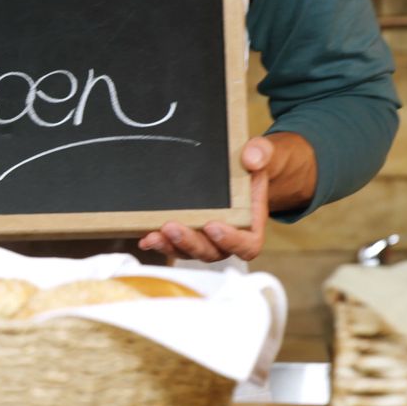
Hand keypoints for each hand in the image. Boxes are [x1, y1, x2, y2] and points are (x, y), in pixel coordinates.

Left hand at [137, 133, 315, 261]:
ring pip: (189, 251)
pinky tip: (144, 236)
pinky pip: (174, 244)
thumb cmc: (252, 166)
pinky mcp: (188, 234)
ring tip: (153, 235)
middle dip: (190, 242)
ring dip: (170, 246)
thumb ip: (260, 154)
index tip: (213, 227)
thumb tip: (251, 158)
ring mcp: (206, 239)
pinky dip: (159, 241)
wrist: (240, 168)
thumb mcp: (262, 154)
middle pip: (211, 251)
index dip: (230, 241)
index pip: (246, 245)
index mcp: (251, 226)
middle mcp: (228, 238)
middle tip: (172, 228)